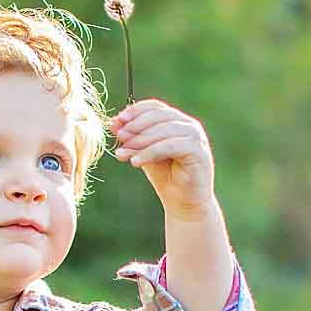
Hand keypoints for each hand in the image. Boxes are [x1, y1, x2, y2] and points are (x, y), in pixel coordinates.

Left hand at [109, 99, 217, 216]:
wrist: (183, 203)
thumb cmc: (165, 177)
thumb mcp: (143, 153)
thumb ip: (132, 137)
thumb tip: (113, 122)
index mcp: (177, 121)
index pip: (155, 106)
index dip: (135, 111)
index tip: (118, 121)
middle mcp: (189, 125)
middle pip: (159, 116)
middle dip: (135, 126)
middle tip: (119, 137)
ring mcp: (196, 137)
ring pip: (163, 130)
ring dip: (140, 141)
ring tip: (122, 154)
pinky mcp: (198, 152)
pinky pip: (169, 146)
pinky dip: (149, 152)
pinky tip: (135, 162)